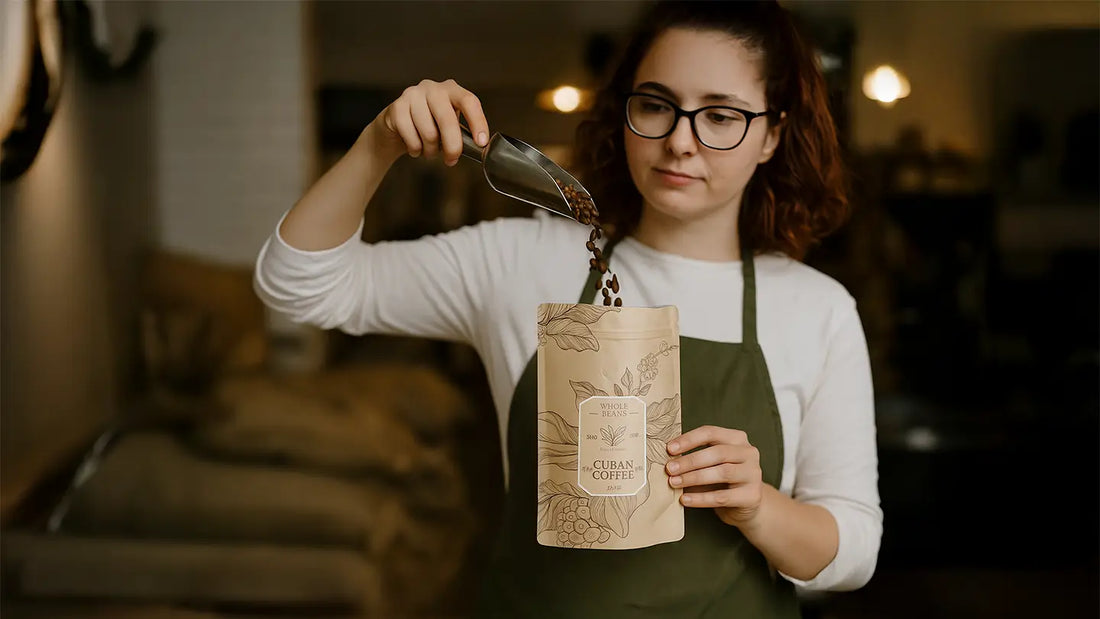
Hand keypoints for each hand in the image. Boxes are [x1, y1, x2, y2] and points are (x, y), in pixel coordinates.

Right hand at [362, 78, 489, 167]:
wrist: (396, 126)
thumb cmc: (428, 126)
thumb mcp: (448, 126)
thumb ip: (462, 132)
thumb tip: (477, 147)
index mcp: (451, 90)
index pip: (469, 101)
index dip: (477, 122)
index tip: (481, 142)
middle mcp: (432, 88)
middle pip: (448, 120)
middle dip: (452, 146)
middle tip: (452, 160)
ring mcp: (412, 95)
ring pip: (429, 133)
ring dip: (430, 150)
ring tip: (429, 150)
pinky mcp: (397, 107)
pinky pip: (411, 138)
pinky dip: (415, 149)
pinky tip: (415, 147)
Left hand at [666, 425, 763, 529]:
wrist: (746, 505)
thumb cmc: (723, 480)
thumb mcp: (711, 464)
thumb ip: (695, 458)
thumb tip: (668, 459)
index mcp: (737, 438)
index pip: (711, 432)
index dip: (689, 440)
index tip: (669, 449)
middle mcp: (749, 453)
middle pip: (717, 453)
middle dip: (690, 461)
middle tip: (669, 469)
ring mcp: (753, 474)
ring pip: (722, 473)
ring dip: (694, 478)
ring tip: (674, 483)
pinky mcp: (752, 495)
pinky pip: (723, 497)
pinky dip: (701, 498)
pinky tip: (685, 500)